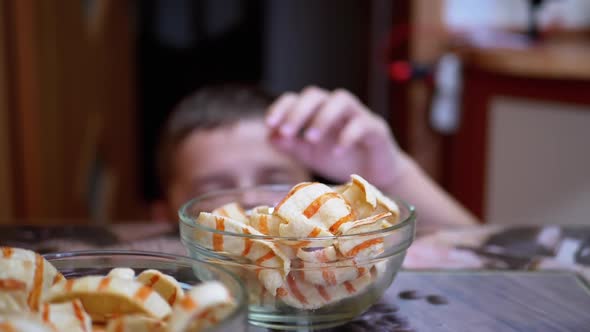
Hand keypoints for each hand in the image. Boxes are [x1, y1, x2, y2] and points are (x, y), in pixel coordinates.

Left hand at [265, 86, 408, 190]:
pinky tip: (336, 152)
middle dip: (298, 112)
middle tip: (287, 132)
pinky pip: (362, 124)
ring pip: (340, 100)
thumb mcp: (309, 155)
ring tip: (311, 139)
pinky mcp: (376, 128)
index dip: (281, 108)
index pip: (295, 98)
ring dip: (322, 117)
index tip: (270, 125)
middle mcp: (335, 107)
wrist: (374, 176)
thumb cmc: (339, 159)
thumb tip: (270, 136)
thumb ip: (291, 146)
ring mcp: (357, 114)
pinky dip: (347, 136)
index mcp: (316, 111)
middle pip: (315, 95)